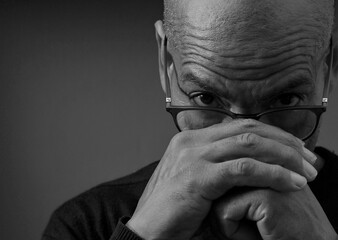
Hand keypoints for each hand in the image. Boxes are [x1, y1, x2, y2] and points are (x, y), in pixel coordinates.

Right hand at [127, 119, 317, 239]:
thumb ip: (216, 165)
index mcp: (191, 139)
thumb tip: (249, 164)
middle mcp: (192, 141)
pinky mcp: (199, 177)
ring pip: (250, 144)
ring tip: (308, 172)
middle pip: (248, 129)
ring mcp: (194, 156)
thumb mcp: (196, 180)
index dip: (272, 135)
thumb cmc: (173, 210)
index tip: (294, 150)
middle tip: (309, 159)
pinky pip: (244, 169)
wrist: (147, 230)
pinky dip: (273, 174)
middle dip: (284, 142)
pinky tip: (292, 183)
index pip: (239, 126)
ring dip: (285, 157)